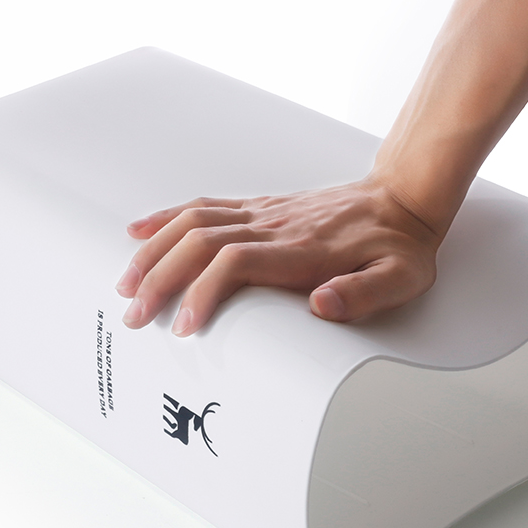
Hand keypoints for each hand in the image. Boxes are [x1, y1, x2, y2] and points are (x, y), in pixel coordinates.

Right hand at [115, 177, 441, 336]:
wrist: (400, 200)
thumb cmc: (398, 247)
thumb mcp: (399, 279)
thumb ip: (364, 294)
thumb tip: (321, 305)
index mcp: (301, 251)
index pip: (235, 264)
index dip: (202, 292)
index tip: (184, 327)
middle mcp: (273, 227)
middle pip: (200, 243)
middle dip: (160, 278)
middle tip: (135, 314)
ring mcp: (263, 214)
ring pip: (193, 223)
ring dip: (154, 250)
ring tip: (127, 281)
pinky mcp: (259, 207)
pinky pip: (205, 206)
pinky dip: (168, 217)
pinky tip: (141, 229)